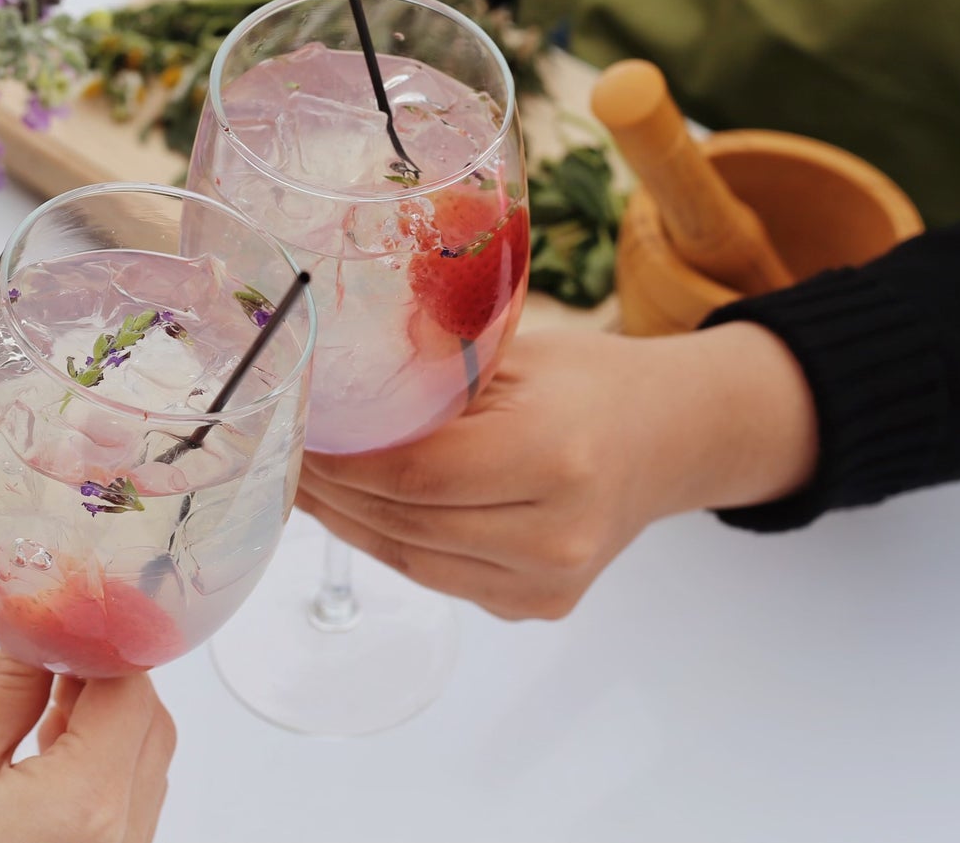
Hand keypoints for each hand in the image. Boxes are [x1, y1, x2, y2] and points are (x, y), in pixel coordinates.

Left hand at [298, 322, 817, 619]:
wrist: (672, 437)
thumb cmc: (590, 382)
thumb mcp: (515, 354)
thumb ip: (434, 374)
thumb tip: (330, 383)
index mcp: (554, 456)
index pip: (415, 474)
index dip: (342, 461)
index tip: (297, 431)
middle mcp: (556, 532)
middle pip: (406, 523)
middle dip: (335, 491)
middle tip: (286, 454)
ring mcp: (549, 582)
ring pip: (413, 561)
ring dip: (351, 524)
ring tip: (307, 484)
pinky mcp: (538, 606)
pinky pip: (440, 576)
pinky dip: (393, 543)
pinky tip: (359, 510)